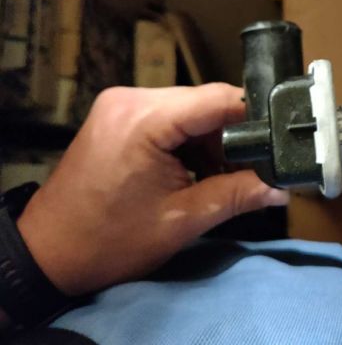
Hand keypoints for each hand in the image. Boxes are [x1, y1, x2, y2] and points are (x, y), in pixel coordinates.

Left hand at [17, 84, 288, 295]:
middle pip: (204, 102)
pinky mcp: (117, 114)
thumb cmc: (109, 241)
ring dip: (210, 138)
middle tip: (250, 169)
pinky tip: (193, 169)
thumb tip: (281, 187)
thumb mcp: (182, 221)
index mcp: (144, 120)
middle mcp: (131, 99)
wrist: (48, 253)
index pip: (218, 99)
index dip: (256, 118)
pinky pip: (169, 115)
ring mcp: (121, 104)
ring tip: (218, 175)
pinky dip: (188, 139)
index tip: (280, 140)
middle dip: (232, 135)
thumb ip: (236, 195)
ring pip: (189, 108)